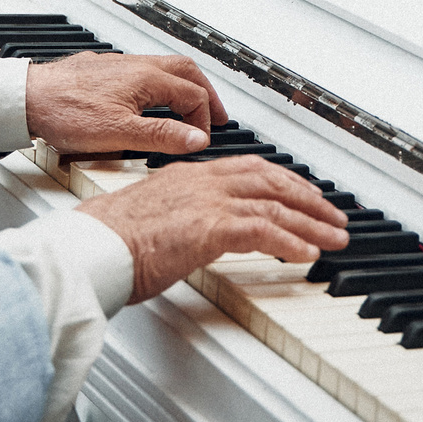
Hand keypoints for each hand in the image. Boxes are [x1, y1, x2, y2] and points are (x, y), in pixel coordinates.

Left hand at [26, 53, 229, 157]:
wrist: (26, 99)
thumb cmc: (65, 112)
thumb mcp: (119, 133)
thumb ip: (161, 136)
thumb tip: (196, 139)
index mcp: (147, 78)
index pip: (193, 95)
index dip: (204, 119)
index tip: (202, 139)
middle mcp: (136, 65)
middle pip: (186, 71)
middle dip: (206, 93)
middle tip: (216, 114)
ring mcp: (119, 65)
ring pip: (164, 68)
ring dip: (183, 87)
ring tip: (188, 106)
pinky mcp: (103, 70)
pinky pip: (143, 72)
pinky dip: (159, 86)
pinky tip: (147, 100)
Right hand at [83, 157, 347, 303]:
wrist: (88, 249)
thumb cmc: (105, 243)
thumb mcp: (148, 221)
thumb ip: (176, 221)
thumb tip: (186, 238)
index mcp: (187, 176)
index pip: (248, 168)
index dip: (283, 180)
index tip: (304, 193)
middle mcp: (201, 181)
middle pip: (271, 179)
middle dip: (308, 197)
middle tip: (333, 215)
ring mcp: (206, 201)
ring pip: (275, 203)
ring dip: (311, 222)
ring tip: (334, 237)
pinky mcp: (209, 227)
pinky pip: (264, 230)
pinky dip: (291, 241)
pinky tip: (307, 254)